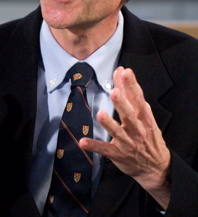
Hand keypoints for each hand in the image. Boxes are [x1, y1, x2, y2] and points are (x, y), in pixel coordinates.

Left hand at [80, 67, 170, 208]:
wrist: (156, 167)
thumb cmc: (148, 137)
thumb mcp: (145, 117)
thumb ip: (132, 95)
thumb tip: (123, 72)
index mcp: (144, 119)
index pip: (138, 99)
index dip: (131, 85)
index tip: (125, 72)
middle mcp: (137, 130)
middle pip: (129, 114)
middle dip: (122, 103)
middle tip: (115, 91)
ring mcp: (127, 143)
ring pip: (117, 132)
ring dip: (109, 124)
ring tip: (100, 114)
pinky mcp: (117, 154)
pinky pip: (104, 150)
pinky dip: (94, 146)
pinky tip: (83, 142)